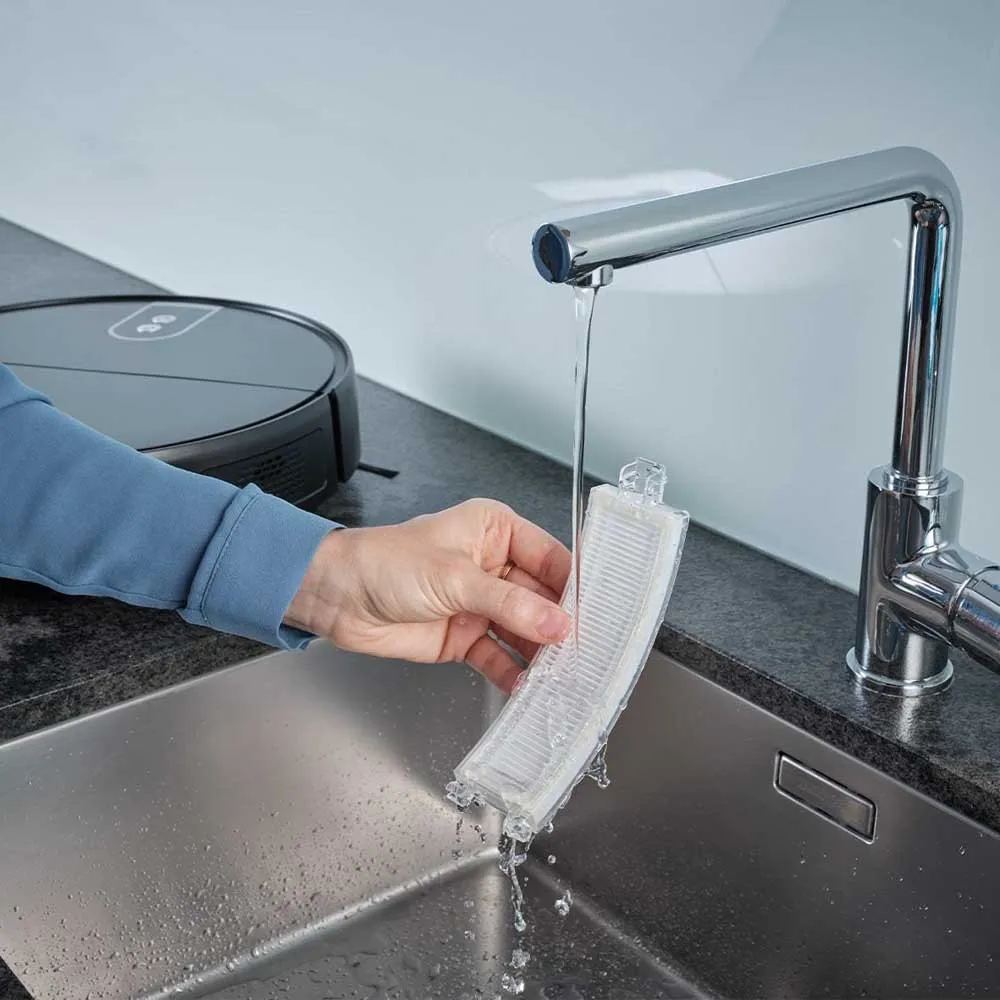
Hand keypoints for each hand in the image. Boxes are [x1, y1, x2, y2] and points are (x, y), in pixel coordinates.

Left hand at [284, 499, 571, 691]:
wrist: (339, 597)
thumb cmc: (385, 563)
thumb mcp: (454, 577)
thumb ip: (509, 604)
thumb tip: (557, 623)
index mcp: (495, 531)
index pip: (551, 559)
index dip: (574, 587)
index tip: (599, 614)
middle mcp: (493, 566)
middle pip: (542, 599)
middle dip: (562, 627)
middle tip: (588, 653)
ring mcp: (480, 603)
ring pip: (524, 631)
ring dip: (541, 654)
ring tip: (565, 676)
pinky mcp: (465, 636)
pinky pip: (499, 656)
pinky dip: (514, 673)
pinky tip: (529, 687)